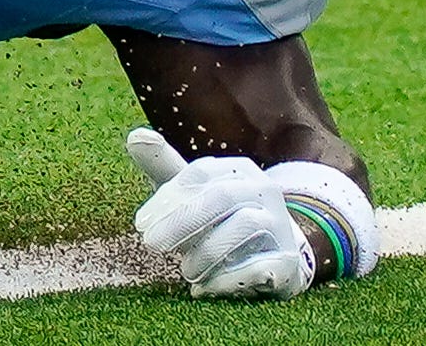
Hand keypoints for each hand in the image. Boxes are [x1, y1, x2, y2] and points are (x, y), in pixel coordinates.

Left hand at [126, 129, 314, 300]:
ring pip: (244, 225)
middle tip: (151, 244)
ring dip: (206, 251)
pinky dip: (227, 279)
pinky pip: (262, 266)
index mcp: (238, 170)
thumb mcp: (192, 194)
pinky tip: (202, 289)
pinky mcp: (289, 261)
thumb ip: (164, 168)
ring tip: (185, 271)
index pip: (200, 174)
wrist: (275, 255)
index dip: (168, 198)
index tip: (142, 224)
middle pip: (222, 196)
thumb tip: (135, 136)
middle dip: (182, 221)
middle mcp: (264, 190)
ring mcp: (281, 224)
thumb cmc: (221, 220)